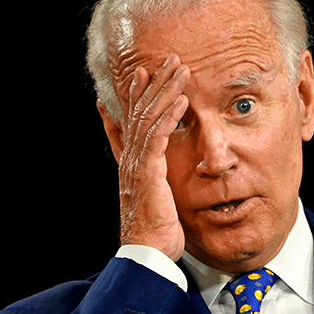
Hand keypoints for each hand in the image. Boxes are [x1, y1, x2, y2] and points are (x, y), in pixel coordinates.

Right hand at [117, 54, 189, 261]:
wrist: (147, 254)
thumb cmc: (154, 229)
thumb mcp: (152, 197)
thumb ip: (154, 177)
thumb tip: (158, 168)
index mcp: (132, 162)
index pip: (132, 120)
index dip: (136, 94)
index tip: (143, 72)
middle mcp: (131, 158)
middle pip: (140, 112)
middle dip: (154, 83)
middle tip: (169, 59)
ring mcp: (137, 164)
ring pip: (149, 118)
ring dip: (165, 91)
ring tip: (180, 69)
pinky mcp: (148, 172)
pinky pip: (158, 137)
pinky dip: (170, 117)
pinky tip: (182, 101)